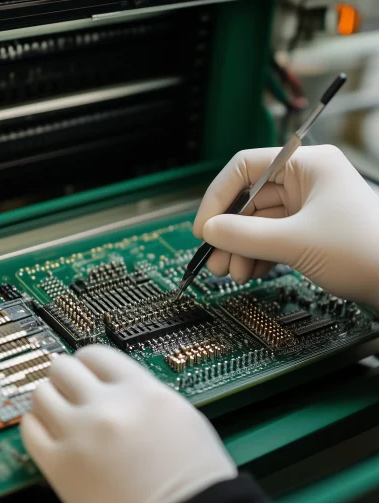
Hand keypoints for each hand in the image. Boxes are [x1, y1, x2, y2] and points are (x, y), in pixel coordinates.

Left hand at [20, 345, 235, 502]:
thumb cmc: (194, 476)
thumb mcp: (181, 414)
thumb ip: (144, 394)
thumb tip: (120, 389)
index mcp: (140, 390)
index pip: (97, 355)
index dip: (88, 361)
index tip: (85, 369)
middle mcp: (107, 405)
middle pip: (63, 368)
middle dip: (65, 376)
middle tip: (68, 388)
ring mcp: (80, 434)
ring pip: (41, 394)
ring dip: (49, 399)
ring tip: (57, 411)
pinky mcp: (60, 468)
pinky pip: (30, 431)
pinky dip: (35, 426)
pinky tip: (46, 432)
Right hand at [194, 145, 378, 308]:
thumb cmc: (364, 251)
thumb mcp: (295, 242)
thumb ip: (246, 235)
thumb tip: (211, 231)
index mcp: (306, 165)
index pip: (245, 168)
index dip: (219, 197)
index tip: (204, 227)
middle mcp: (305, 181)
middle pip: (249, 201)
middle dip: (229, 234)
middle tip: (214, 260)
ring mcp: (307, 207)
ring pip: (258, 224)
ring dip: (240, 249)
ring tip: (230, 273)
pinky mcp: (309, 231)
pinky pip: (272, 238)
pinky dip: (257, 255)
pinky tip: (248, 272)